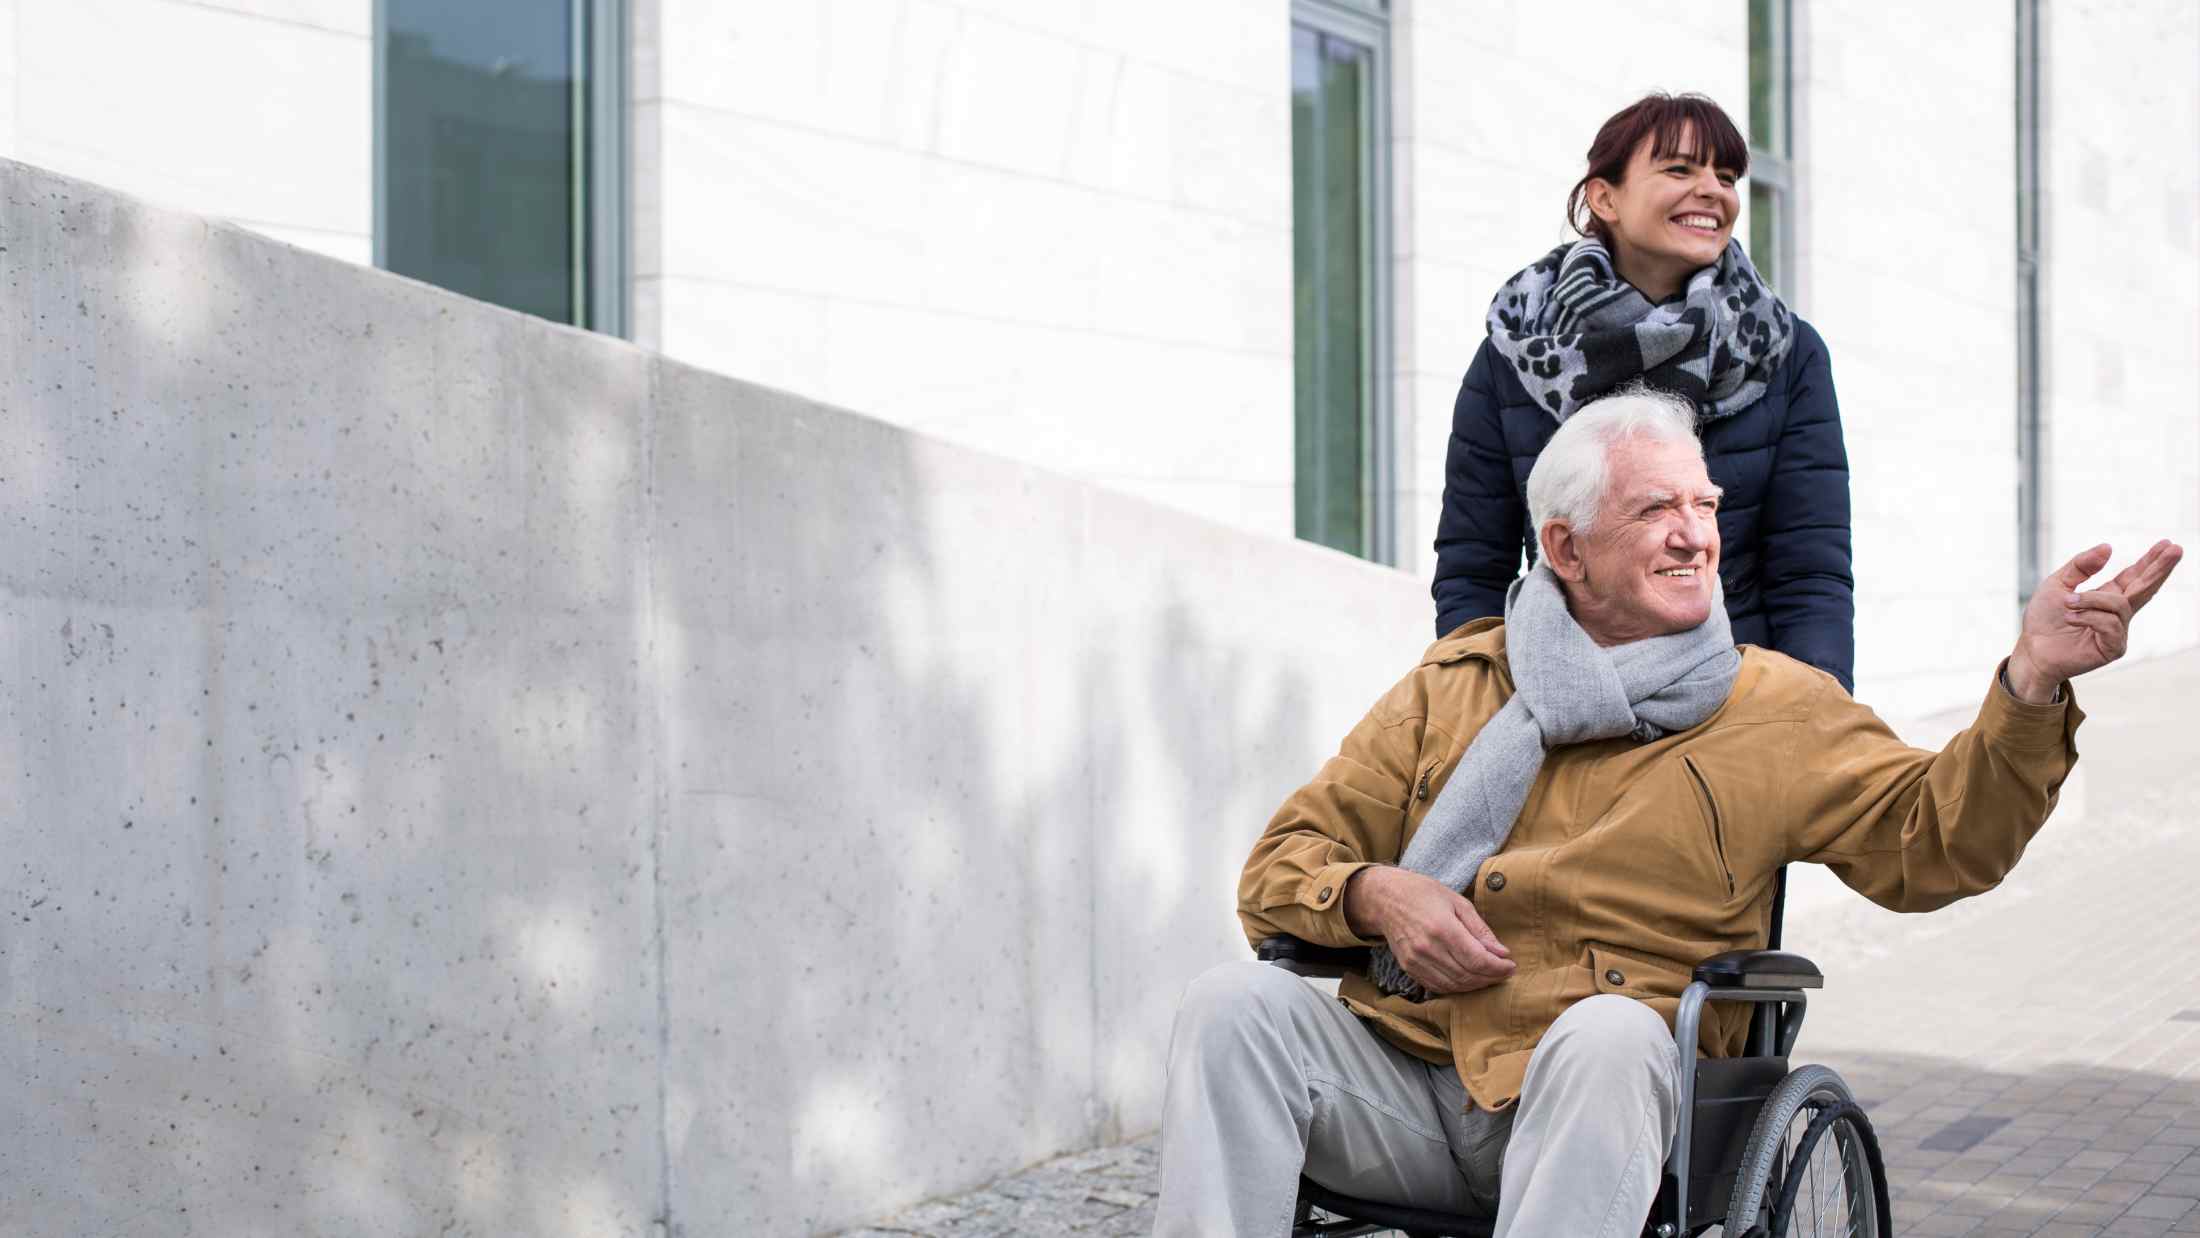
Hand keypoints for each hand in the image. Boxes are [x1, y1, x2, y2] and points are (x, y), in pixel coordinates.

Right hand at [1343, 866, 1514, 993]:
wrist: (1385, 898)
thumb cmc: (1423, 893)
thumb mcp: (1457, 902)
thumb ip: (1480, 930)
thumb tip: (1502, 952)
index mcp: (1442, 928)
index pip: (1477, 959)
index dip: (1498, 968)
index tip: (1511, 965)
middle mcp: (1427, 948)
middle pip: (1467, 976)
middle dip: (1491, 977)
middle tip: (1503, 971)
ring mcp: (1416, 961)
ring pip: (1454, 985)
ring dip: (1476, 985)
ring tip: (1489, 975)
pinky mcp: (1409, 968)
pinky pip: (1438, 986)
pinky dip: (1457, 987)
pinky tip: (1468, 978)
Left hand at [2009, 540, 2183, 700]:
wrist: (2031, 648)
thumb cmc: (2044, 619)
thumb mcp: (2057, 583)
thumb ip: (2081, 566)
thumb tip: (2108, 547)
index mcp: (2107, 596)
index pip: (2135, 576)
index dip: (2151, 561)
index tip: (2168, 544)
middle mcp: (2116, 614)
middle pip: (2145, 588)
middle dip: (2160, 568)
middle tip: (2177, 549)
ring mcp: (2118, 632)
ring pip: (2118, 605)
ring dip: (2090, 600)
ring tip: (2067, 603)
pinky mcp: (2114, 648)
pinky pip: (2110, 625)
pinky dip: (2088, 617)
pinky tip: (2070, 619)